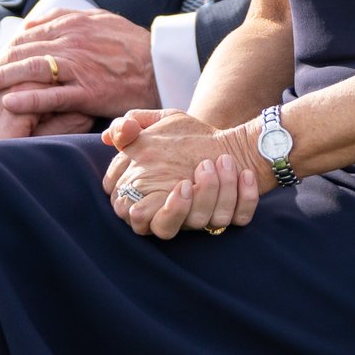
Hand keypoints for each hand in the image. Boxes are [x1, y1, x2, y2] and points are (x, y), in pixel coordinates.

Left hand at [0, 8, 158, 121]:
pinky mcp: (89, 91)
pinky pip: (52, 96)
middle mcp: (73, 42)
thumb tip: (33, 21)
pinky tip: (9, 104)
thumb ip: (67, 18)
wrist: (162, 64)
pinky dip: (28, 100)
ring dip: (0, 81)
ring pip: (30, 71)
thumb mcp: (101, 19)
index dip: (6, 51)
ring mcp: (80, 67)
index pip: (27, 36)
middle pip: (22, 53)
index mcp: (74, 23)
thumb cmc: (132, 45)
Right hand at [100, 110, 261, 237]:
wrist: (228, 138)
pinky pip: (239, 218)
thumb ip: (129, 128)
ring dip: (216, 190)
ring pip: (205, 221)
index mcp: (152, 198)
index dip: (144, 208)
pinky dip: (244, 197)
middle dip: (180, 208)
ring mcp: (204, 217)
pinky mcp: (233, 214)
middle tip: (192, 178)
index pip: (137, 218)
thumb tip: (110, 136)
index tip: (162, 182)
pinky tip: (244, 173)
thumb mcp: (159, 124)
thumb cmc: (186, 137)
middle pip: (166, 229)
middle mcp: (177, 213)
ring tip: (222, 160)